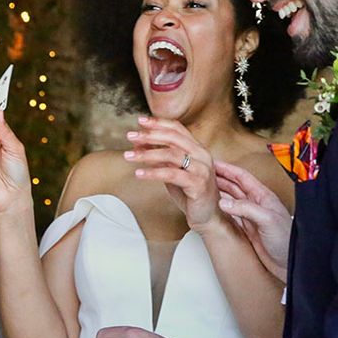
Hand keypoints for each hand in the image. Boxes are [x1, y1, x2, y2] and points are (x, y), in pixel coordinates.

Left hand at [124, 116, 222, 232]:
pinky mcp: (198, 184)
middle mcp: (202, 155)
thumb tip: (138, 144)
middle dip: (150, 135)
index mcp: (197, 149)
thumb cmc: (190, 194)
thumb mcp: (173, 172)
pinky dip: (153, 172)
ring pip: (171, 154)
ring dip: (147, 153)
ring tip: (129, 156)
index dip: (158, 123)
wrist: (208, 217)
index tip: (140, 121)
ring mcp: (201, 169)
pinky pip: (172, 174)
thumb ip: (160, 158)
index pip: (177, 128)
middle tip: (130, 136)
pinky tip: (139, 173)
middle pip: (173, 138)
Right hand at [215, 160, 291, 282]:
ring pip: (231, 199)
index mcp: (263, 196)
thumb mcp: (267, 220)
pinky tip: (213, 206)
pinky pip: (230, 214)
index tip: (213, 163)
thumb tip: (223, 202)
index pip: (242, 177)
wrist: (289, 264)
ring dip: (218, 192)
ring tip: (204, 187)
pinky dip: (220, 208)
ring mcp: (251, 215)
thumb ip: (246, 209)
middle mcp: (256, 203)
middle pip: (234, 185)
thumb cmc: (286, 240)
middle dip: (219, 178)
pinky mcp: (247, 228)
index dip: (227, 169)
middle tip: (203, 174)